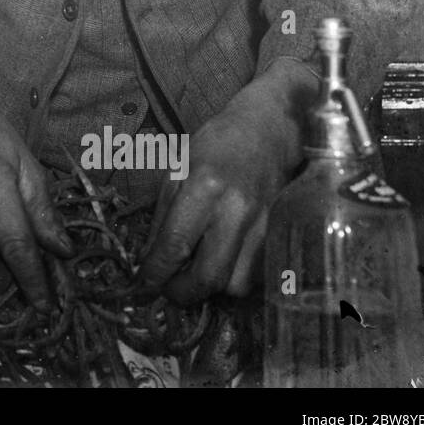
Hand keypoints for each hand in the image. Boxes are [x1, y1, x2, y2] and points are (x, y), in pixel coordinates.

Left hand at [138, 60, 315, 303]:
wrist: (269, 131)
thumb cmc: (216, 145)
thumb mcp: (176, 170)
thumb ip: (162, 218)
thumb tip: (149, 261)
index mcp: (204, 187)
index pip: (175, 245)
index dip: (155, 273)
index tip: (144, 282)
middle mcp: (237, 211)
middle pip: (208, 277)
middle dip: (182, 293)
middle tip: (168, 288)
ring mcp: (264, 226)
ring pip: (235, 285)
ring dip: (210, 288)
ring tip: (195, 270)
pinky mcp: (280, 236)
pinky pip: (254, 276)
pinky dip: (233, 278)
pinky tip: (220, 260)